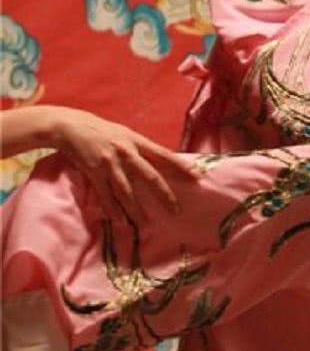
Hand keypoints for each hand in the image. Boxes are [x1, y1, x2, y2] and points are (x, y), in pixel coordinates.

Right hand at [42, 107, 193, 220]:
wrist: (72, 126)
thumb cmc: (103, 131)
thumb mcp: (125, 134)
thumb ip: (141, 148)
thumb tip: (162, 162)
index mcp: (137, 141)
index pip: (164, 154)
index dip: (181, 166)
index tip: (197, 176)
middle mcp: (126, 152)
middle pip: (150, 176)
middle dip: (164, 194)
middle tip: (176, 210)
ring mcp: (110, 163)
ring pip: (127, 191)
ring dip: (136, 209)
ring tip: (146, 224)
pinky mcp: (94, 172)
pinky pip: (106, 195)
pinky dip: (113, 210)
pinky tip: (120, 221)